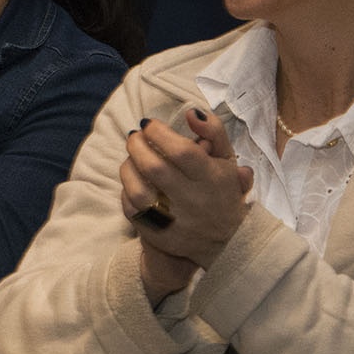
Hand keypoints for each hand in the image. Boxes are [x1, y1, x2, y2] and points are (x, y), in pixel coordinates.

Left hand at [118, 109, 252, 271]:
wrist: (224, 240)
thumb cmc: (221, 191)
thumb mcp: (226, 159)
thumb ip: (213, 130)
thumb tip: (191, 112)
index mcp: (212, 178)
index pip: (181, 151)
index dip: (159, 133)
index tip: (149, 124)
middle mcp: (193, 201)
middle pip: (155, 168)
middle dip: (137, 145)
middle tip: (135, 136)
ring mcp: (174, 221)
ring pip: (139, 190)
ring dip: (128, 167)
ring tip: (131, 157)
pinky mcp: (158, 235)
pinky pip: (132, 210)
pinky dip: (127, 190)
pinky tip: (132, 179)